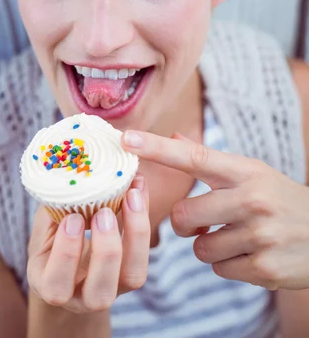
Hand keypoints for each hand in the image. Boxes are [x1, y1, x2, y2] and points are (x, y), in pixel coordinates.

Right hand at [27, 174, 149, 312]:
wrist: (73, 259)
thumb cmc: (52, 239)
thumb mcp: (45, 227)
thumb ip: (53, 210)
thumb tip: (66, 170)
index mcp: (52, 287)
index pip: (56, 287)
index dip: (66, 255)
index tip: (72, 219)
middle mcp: (83, 298)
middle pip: (100, 294)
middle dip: (106, 251)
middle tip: (104, 212)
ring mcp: (113, 289)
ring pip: (132, 278)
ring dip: (134, 236)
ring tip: (130, 198)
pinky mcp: (132, 273)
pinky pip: (145, 254)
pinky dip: (143, 220)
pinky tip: (138, 191)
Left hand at [122, 130, 308, 289]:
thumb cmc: (280, 200)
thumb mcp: (252, 173)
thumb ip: (211, 160)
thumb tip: (174, 135)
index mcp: (245, 171)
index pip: (193, 157)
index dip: (157, 148)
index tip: (127, 138)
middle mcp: (252, 199)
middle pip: (183, 214)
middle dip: (187, 223)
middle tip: (207, 219)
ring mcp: (259, 234)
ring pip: (199, 247)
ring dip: (210, 246)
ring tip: (237, 237)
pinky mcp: (265, 267)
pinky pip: (218, 270)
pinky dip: (229, 265)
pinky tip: (251, 254)